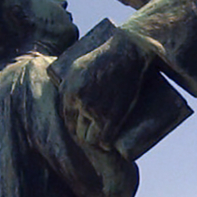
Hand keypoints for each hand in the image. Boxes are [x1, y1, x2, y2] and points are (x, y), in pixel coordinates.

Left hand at [56, 26, 150, 149]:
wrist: (129, 50)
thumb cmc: (108, 52)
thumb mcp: (82, 63)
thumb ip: (73, 78)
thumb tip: (68, 91)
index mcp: (68, 89)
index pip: (67, 115)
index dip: (74, 123)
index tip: (82, 125)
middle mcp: (77, 101)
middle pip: (76, 128)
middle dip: (84, 133)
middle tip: (94, 133)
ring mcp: (94, 110)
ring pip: (89, 136)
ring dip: (94, 140)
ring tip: (102, 139)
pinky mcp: (111, 116)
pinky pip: (103, 139)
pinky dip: (105, 145)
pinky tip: (107, 146)